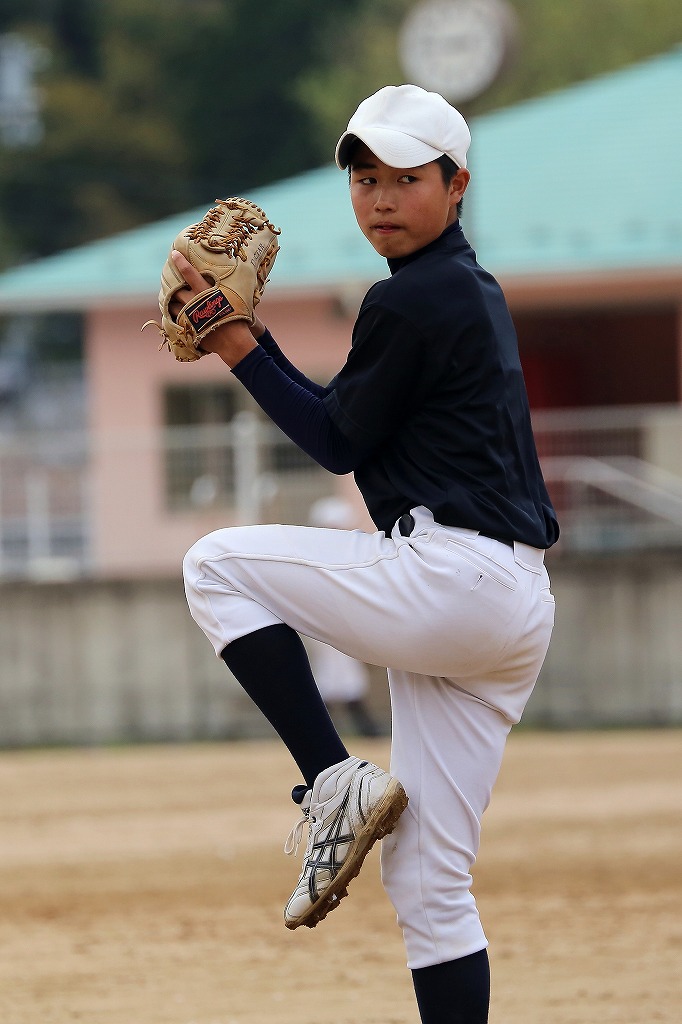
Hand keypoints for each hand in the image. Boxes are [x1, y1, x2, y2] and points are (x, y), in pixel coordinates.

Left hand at [170, 250, 259, 366]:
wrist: (233, 342)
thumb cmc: (238, 319)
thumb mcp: (236, 299)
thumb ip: (227, 290)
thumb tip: (237, 278)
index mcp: (205, 292)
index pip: (189, 273)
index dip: (180, 262)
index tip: (173, 254)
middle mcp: (193, 302)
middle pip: (176, 290)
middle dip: (172, 285)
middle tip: (169, 280)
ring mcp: (188, 316)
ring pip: (171, 306)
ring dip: (170, 302)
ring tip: (169, 300)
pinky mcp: (186, 329)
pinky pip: (172, 321)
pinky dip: (170, 318)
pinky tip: (170, 317)